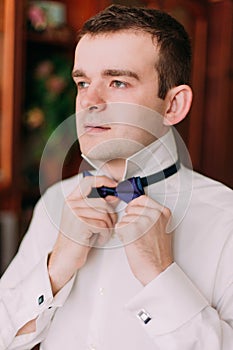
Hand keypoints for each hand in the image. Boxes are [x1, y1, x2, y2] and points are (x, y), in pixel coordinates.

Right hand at [48, 176, 117, 293]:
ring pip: (104, 214)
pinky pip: (103, 225)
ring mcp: (75, 213)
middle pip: (102, 202)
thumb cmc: (77, 238)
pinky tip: (99, 239)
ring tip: (102, 234)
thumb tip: (114, 196)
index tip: (115, 186)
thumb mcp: (84, 217)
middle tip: (109, 225)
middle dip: (111, 215)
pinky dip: (105, 235)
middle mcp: (71, 204)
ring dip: (108, 227)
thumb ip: (95, 205)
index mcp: (72, 199)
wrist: (65, 257)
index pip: (88, 181)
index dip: (104, 181)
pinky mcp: (80, 224)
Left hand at [115, 195, 172, 285]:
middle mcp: (155, 215)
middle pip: (131, 208)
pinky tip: (131, 242)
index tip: (133, 213)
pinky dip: (121, 235)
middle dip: (130, 219)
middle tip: (137, 232)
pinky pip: (119, 226)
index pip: (142, 199)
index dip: (134, 207)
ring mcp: (144, 221)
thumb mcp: (161, 228)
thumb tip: (136, 207)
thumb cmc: (158, 254)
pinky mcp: (133, 229)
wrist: (157, 270)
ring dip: (126, 228)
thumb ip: (151, 215)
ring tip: (137, 239)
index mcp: (163, 212)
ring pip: (124, 218)